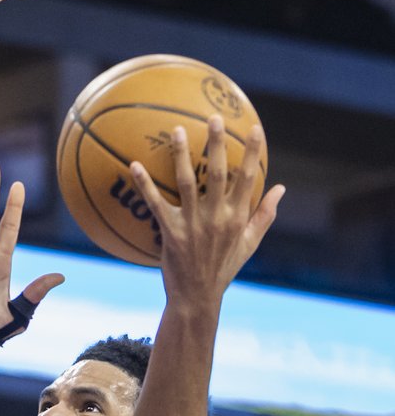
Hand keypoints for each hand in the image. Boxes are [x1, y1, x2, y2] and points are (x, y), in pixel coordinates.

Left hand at [130, 116, 284, 309]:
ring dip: (181, 155)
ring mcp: (193, 225)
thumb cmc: (224, 268)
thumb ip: (265, 215)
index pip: (248, 178)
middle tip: (213, 117)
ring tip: (176, 130)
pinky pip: (156, 204)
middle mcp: (217, 218)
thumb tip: (282, 188)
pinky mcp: (171, 233)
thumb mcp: (249, 243)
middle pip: (217, 173)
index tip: (254, 127)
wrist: (197, 298)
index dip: (252, 152)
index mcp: (237, 218)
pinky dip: (144, 184)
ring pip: (186, 183)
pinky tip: (133, 165)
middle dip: (217, 144)